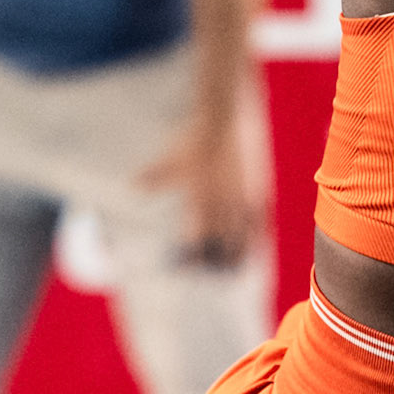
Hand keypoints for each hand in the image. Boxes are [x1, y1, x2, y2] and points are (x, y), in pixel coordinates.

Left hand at [136, 115, 265, 268]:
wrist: (220, 121)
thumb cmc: (193, 140)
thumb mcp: (170, 158)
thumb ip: (156, 176)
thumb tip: (133, 187)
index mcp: (200, 201)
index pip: (197, 239)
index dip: (193, 257)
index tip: (189, 265)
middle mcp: (221, 204)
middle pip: (221, 244)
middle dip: (216, 261)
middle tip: (214, 272)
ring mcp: (240, 198)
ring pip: (243, 235)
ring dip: (239, 252)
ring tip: (237, 266)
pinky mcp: (256, 188)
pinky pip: (260, 216)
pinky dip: (258, 231)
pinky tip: (258, 239)